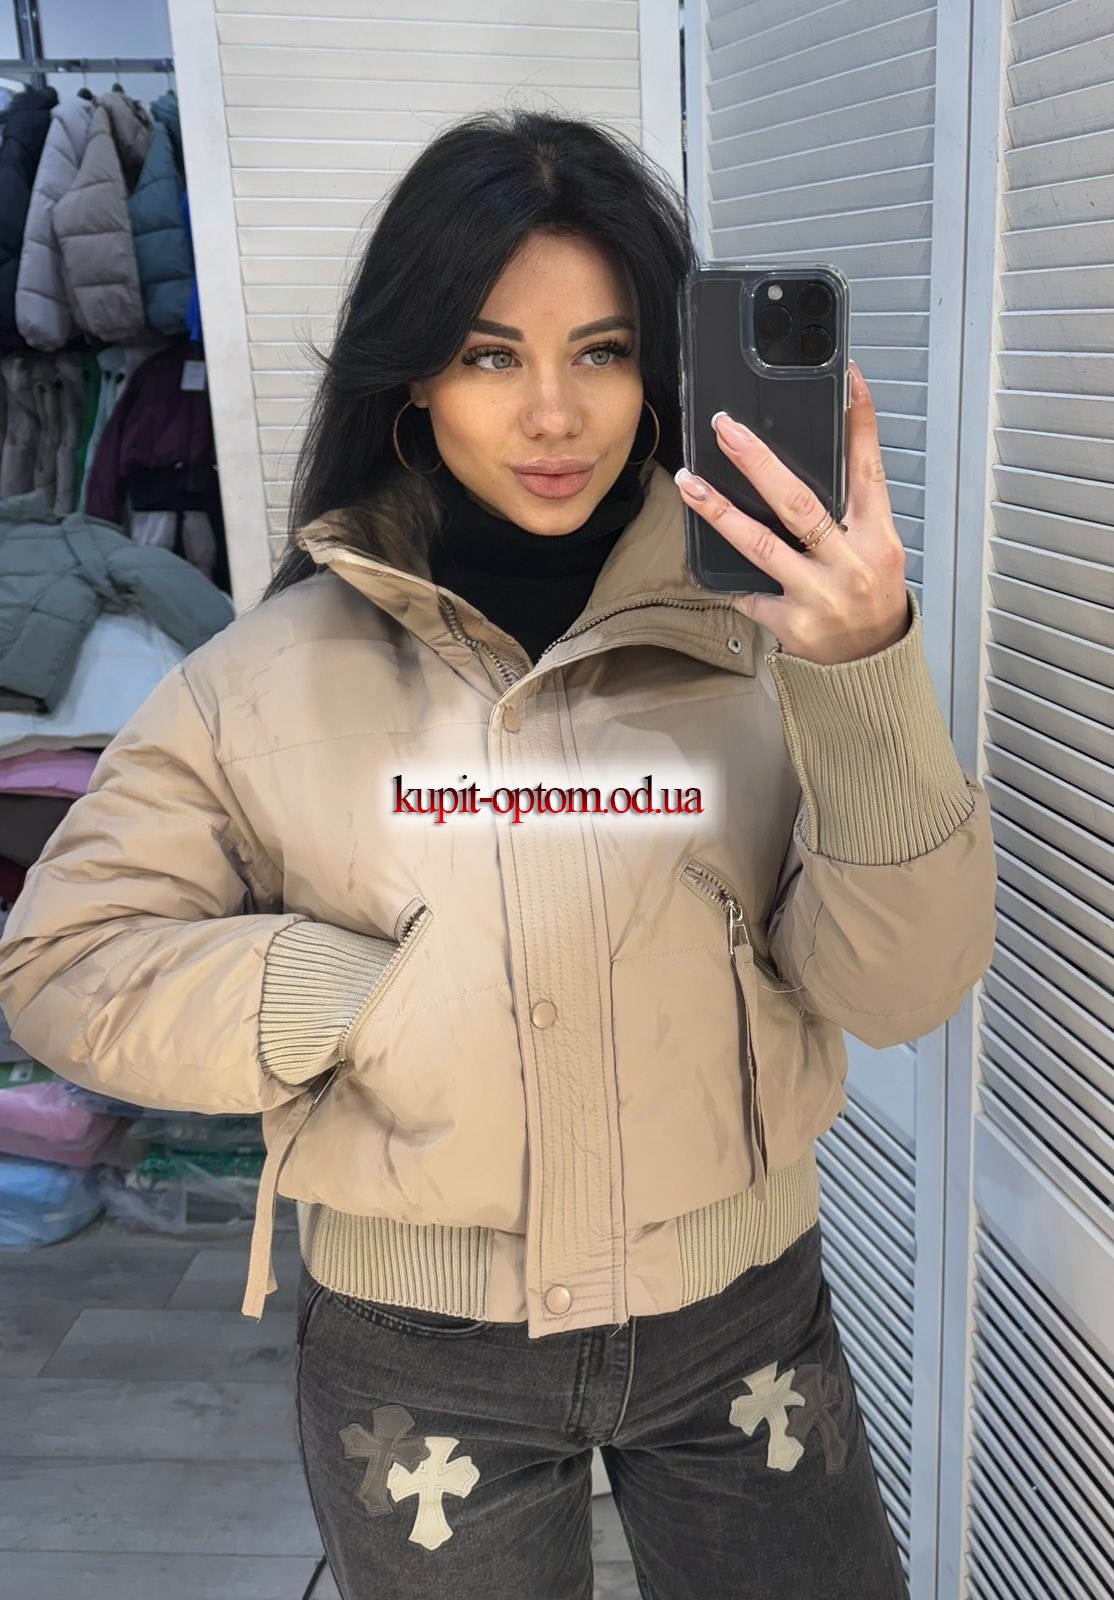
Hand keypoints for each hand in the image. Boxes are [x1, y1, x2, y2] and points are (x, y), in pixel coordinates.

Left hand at [675, 362, 909, 664]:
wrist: (872, 667)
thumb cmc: (872, 600)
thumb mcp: (879, 551)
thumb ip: (852, 512)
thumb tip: (808, 462)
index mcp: (878, 538)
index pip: (869, 470)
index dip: (861, 423)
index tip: (847, 379)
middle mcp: (851, 563)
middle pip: (799, 503)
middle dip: (759, 462)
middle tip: (727, 429)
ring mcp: (819, 594)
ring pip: (761, 545)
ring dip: (719, 511)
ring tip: (689, 483)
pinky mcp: (792, 623)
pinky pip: (749, 593)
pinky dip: (727, 580)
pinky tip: (704, 565)